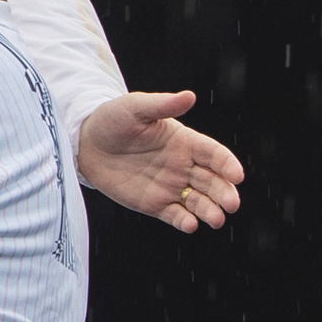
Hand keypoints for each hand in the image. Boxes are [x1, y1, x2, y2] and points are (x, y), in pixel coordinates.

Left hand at [77, 89, 244, 231]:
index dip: (227, 164)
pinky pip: (174, 214)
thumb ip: (162, 105)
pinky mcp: (154, 204)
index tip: (236, 175)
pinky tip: (190, 225)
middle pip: (212, 181)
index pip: (214, 154)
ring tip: (216, 219)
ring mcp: (170, 187)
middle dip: (224, 192)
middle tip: (231, 204)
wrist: (85, 143)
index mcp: (185, 142)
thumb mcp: (135, 108)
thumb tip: (189, 96)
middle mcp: (183, 166)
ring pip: (198, 201)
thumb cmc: (112, 120)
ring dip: (210, 211)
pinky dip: (184, 221)